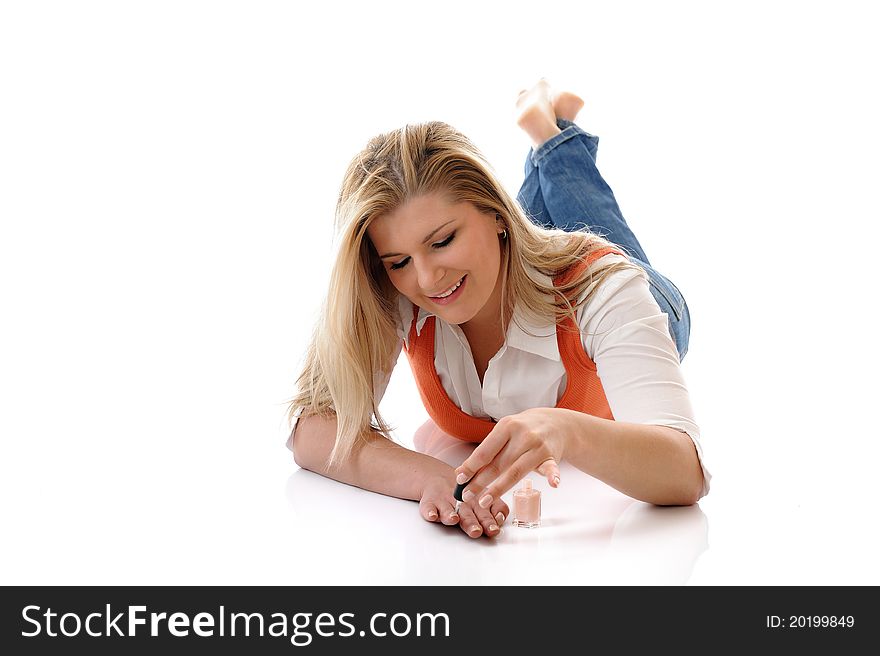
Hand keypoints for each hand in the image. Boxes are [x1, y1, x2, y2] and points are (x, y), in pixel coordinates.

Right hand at [419, 473, 508, 538]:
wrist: (437, 478)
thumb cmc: (465, 494)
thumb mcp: (482, 498)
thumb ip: (495, 509)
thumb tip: (501, 519)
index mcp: (480, 501)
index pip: (488, 509)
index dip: (492, 519)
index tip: (494, 528)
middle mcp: (463, 501)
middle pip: (469, 513)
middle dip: (472, 522)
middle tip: (476, 531)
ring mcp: (446, 501)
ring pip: (448, 510)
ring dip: (450, 515)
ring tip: (453, 519)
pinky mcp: (430, 502)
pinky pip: (428, 508)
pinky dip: (430, 512)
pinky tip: (432, 516)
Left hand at [454, 407, 580, 509]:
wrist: (556, 423)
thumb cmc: (523, 429)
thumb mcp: (504, 432)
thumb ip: (487, 451)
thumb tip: (462, 472)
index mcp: (507, 426)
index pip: (485, 451)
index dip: (471, 466)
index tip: (460, 479)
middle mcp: (523, 435)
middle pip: (498, 464)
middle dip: (480, 482)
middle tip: (467, 496)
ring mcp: (538, 446)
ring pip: (516, 471)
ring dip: (499, 488)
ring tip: (484, 501)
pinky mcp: (551, 456)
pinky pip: (551, 468)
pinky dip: (552, 476)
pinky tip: (553, 484)